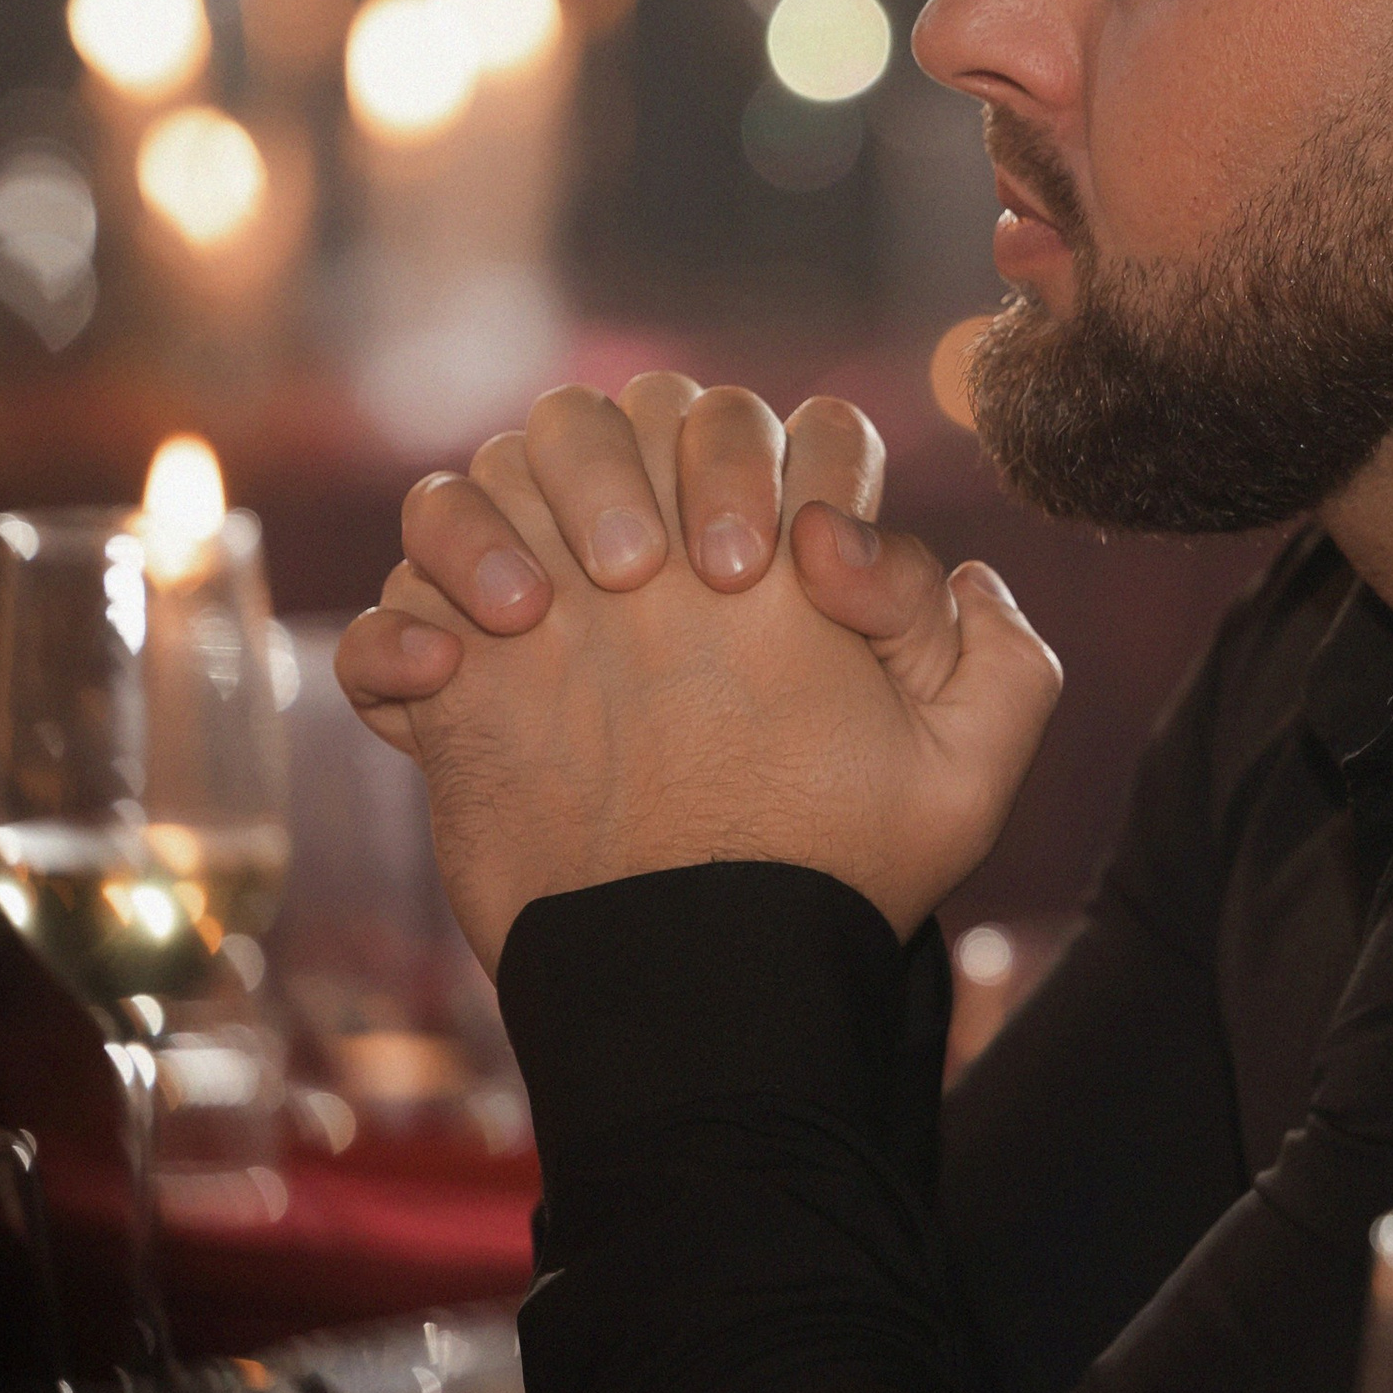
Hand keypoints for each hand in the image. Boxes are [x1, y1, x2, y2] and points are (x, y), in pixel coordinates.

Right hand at [337, 383, 1061, 963]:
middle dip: (631, 464)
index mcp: (775, 562)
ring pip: (485, 474)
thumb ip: (1000, 665)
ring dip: (494, 516)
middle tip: (654, 576)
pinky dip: (398, 628)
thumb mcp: (958, 786)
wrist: (702, 980)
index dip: (789, 463)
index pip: (782, 429)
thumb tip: (915, 559)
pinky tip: (446, 685)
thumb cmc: (833, 878)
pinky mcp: (457, 688)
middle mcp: (660, 567)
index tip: (788, 570)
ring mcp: (549, 615)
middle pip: (623, 411)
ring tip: (535, 619)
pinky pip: (391, 610)